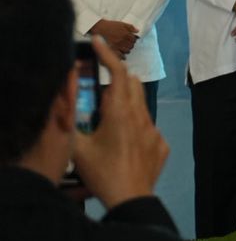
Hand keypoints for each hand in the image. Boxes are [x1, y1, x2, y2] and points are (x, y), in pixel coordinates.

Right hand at [71, 37, 168, 209]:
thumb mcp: (77, 147)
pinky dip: (135, 126)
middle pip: (131, 84)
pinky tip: (124, 143)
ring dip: (125, 103)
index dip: (108, 55)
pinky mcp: (161, 145)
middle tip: (98, 87)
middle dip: (116, 78)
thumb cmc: (102, 173)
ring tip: (108, 119)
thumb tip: (69, 102)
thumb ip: (72, 121)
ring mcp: (154, 131)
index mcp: (120, 113)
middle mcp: (141, 116)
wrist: (131, 199)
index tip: (98, 41)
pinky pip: (148, 127)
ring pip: (141, 105)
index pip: (117, 73)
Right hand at [88, 19, 138, 55]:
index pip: (134, 39)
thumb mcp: (121, 24)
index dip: (133, 40)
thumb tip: (137, 31)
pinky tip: (122, 56)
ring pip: (127, 51)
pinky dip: (122, 56)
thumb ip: (130, 27)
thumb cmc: (109, 25)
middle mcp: (123, 40)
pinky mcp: (112, 49)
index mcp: (126, 34)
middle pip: (131, 45)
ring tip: (124, 48)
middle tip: (128, 44)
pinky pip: (120, 55)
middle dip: (130, 45)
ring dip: (127, 50)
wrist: (99, 28)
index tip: (131, 40)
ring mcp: (117, 45)